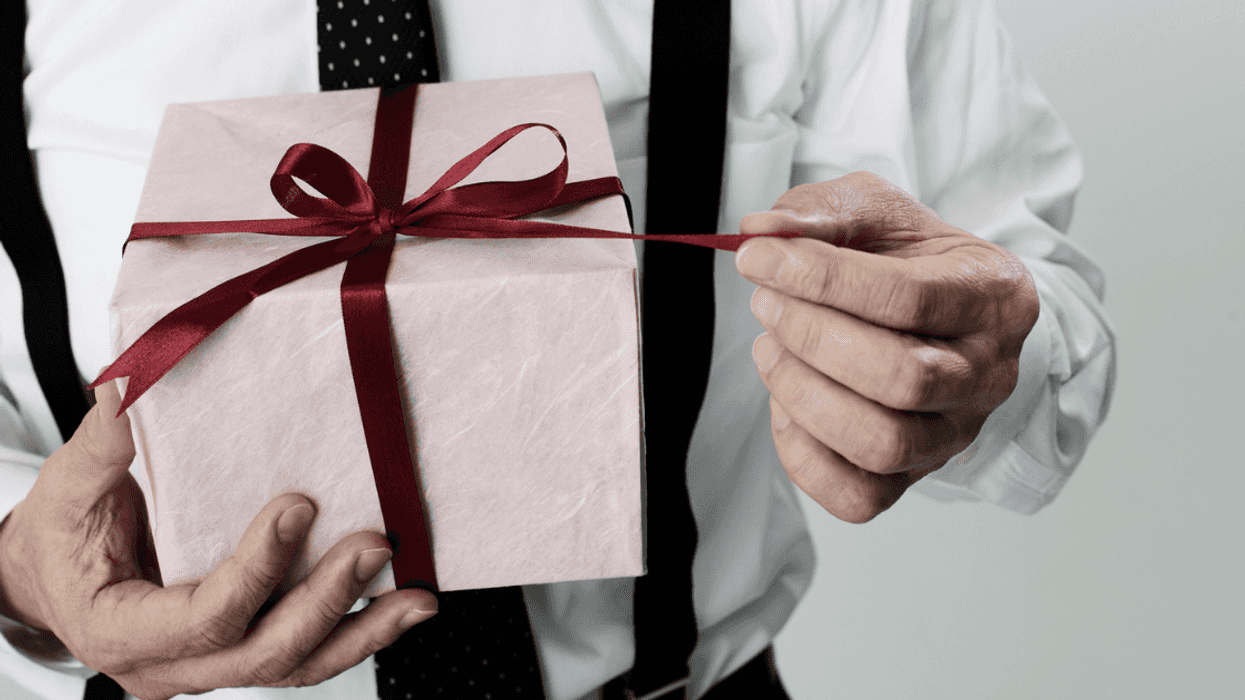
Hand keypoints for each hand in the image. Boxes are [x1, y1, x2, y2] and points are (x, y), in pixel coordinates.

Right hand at [0, 380, 437, 698]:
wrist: (55, 578)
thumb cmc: (62, 536)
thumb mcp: (67, 487)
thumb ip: (103, 446)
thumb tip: (132, 384)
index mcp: (122, 630)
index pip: (201, 617)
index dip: (256, 571)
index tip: (298, 508)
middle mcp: (170, 665)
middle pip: (262, 652)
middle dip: (325, 602)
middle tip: (373, 546)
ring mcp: (211, 666)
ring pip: (295, 664)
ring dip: (361, 631)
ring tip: (415, 599)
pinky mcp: (243, 650)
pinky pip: (304, 654)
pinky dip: (357, 633)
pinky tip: (401, 608)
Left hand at [736, 172, 1039, 522]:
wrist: (932, 309)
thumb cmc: (904, 257)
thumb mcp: (875, 211)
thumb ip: (822, 212)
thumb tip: (761, 232)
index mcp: (995, 296)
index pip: (908, 298)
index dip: (822, 280)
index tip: (757, 257)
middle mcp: (988, 374)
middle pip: (902, 379)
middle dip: (812, 338)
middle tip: (765, 303)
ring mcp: (956, 434)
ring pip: (883, 444)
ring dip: (803, 394)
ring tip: (770, 349)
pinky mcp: (916, 477)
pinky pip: (858, 496)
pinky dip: (803, 454)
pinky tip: (786, 404)